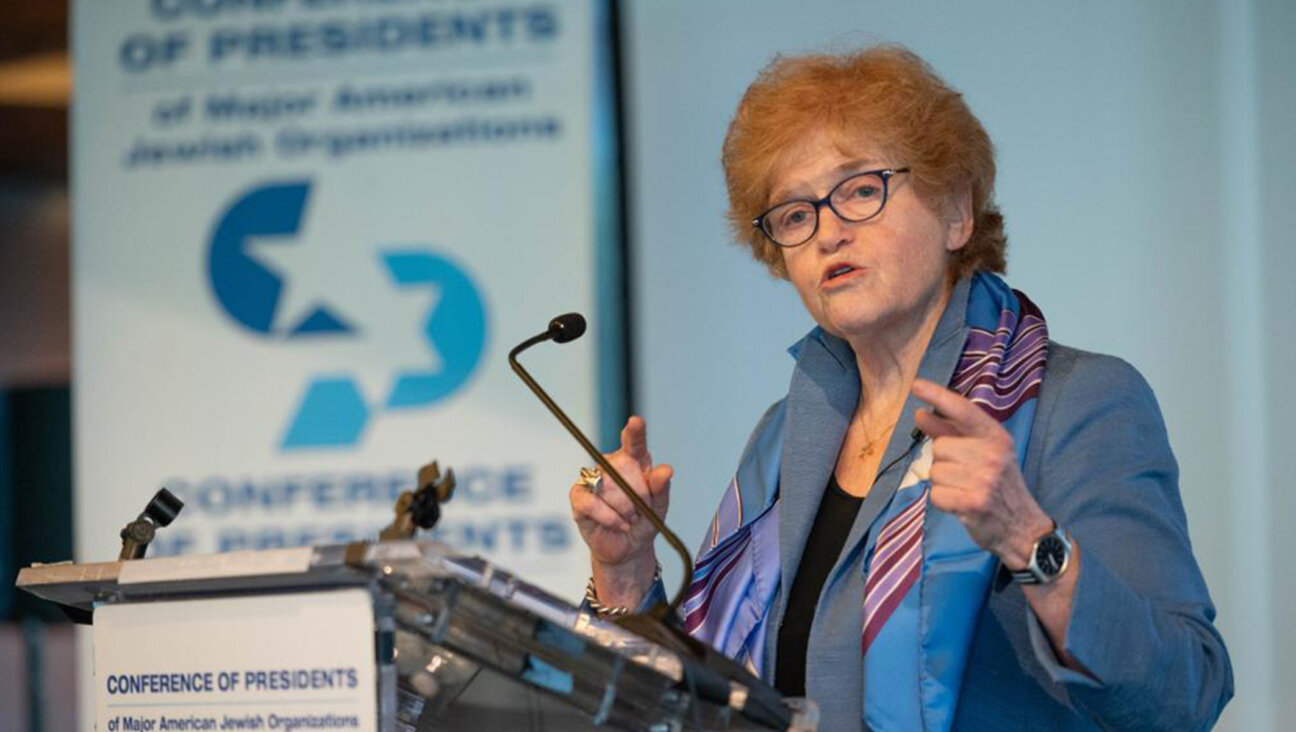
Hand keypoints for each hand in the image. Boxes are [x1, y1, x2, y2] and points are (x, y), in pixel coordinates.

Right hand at [569, 416, 671, 604]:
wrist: (629, 549)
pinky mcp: (578, 496)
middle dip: (637, 492)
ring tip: (630, 519)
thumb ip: (662, 488)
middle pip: (622, 465)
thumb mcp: (659, 508)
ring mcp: (593, 479)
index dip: (634, 432)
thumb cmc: (644, 522)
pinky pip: (592, 502)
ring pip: (608, 485)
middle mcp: (611, 465)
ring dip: (624, 508)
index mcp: (634, 461)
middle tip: (642, 509)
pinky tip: (618, 523)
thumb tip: (665, 471)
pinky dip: (609, 516)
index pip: (634, 443)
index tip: (636, 423)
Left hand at [911, 379, 1052, 568]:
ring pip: (935, 472)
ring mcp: (984, 478)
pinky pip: (936, 494)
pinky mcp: (973, 502)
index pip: (963, 410)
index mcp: (996, 437)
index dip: (938, 395)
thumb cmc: (998, 486)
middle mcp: (992, 454)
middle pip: (940, 447)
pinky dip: (943, 502)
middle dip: (944, 463)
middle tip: (966, 476)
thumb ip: (950, 432)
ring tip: (966, 490)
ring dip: (944, 484)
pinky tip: (962, 505)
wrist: (1023, 528)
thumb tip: (920, 413)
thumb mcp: (983, 453)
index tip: (916, 386)